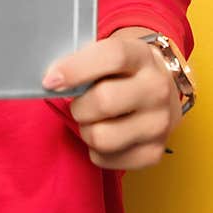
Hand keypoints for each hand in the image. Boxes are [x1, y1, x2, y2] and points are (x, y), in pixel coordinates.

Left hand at [41, 27, 182, 169]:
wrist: (162, 90)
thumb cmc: (122, 71)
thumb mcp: (108, 52)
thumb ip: (82, 61)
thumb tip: (51, 81)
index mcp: (142, 56)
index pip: (112, 57)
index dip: (75, 68)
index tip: (50, 80)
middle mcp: (157, 89)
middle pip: (104, 101)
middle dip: (79, 105)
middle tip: (78, 103)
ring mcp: (159, 123)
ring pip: (101, 137)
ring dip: (85, 129)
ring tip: (91, 119)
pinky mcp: (154, 153)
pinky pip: (105, 159)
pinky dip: (95, 150)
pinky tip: (104, 132)